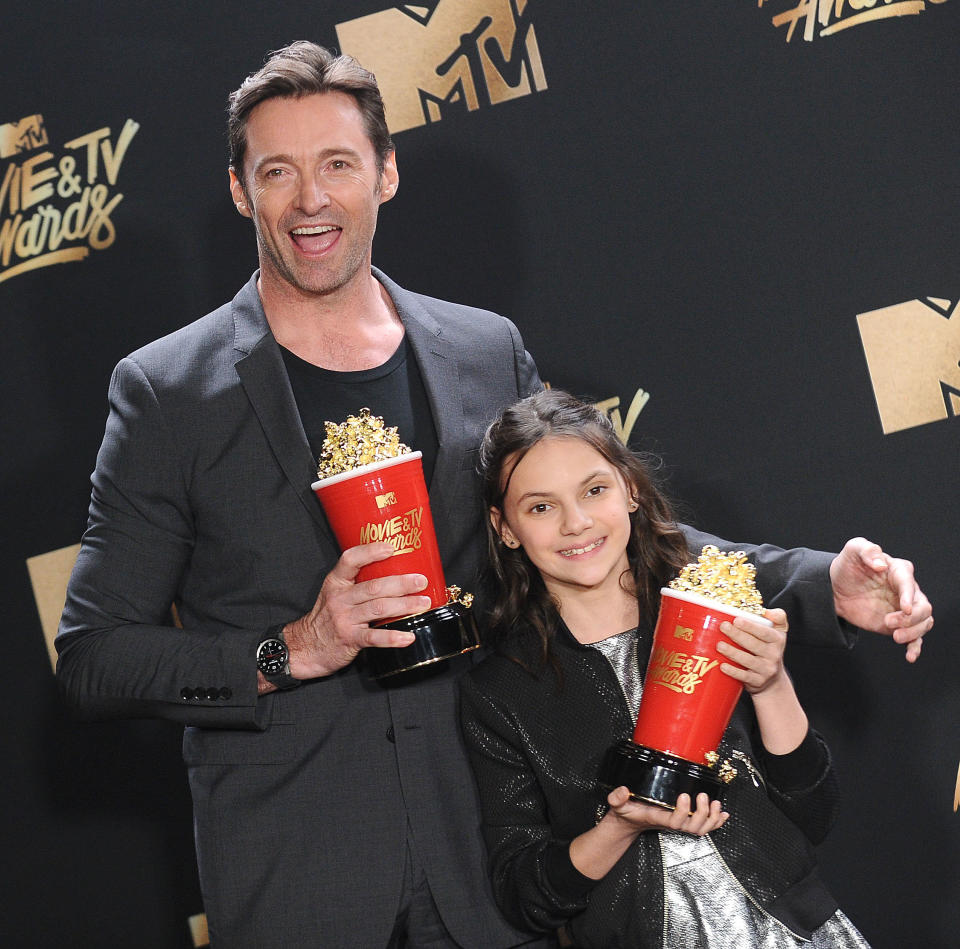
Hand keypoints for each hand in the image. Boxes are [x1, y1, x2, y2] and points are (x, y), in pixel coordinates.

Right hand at [282, 543, 431, 678]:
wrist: (305, 647)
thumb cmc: (327, 617)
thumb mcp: (335, 593)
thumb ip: (357, 583)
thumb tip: (394, 571)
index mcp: (336, 582)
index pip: (351, 560)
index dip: (370, 552)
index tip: (391, 547)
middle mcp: (340, 598)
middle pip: (374, 587)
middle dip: (401, 583)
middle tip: (421, 581)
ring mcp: (345, 619)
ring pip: (379, 608)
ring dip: (405, 605)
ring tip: (423, 603)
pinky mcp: (350, 639)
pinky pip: (374, 637)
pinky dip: (393, 637)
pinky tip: (409, 636)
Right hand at [605, 787, 727, 835]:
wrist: (630, 822)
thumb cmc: (626, 813)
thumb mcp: (618, 804)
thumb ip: (617, 798)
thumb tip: (623, 791)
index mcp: (658, 818)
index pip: (674, 822)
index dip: (684, 812)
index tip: (685, 796)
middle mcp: (671, 823)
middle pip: (693, 827)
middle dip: (702, 814)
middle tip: (703, 797)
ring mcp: (679, 824)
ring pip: (701, 829)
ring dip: (712, 818)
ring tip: (716, 804)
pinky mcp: (683, 821)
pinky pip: (704, 826)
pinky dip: (716, 822)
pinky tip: (723, 814)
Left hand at [716, 608, 788, 694]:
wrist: (773, 680)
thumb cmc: (770, 650)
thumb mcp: (779, 633)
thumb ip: (778, 618)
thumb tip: (768, 612)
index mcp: (777, 640)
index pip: (765, 632)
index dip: (751, 626)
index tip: (736, 620)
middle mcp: (774, 655)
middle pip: (754, 644)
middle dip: (737, 635)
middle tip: (723, 627)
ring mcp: (766, 669)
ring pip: (748, 660)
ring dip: (732, 652)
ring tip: (719, 645)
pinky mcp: (758, 681)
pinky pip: (744, 676)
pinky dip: (733, 671)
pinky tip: (722, 665)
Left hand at [830, 537, 932, 661]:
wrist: (834, 588)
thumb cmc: (848, 566)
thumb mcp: (853, 550)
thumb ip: (867, 550)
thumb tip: (881, 564)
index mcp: (899, 571)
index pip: (909, 583)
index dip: (909, 596)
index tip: (904, 608)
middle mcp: (907, 590)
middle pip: (924, 606)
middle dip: (911, 618)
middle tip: (889, 623)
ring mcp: (904, 609)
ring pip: (924, 622)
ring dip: (914, 632)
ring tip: (895, 637)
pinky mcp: (898, 624)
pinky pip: (914, 636)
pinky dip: (915, 646)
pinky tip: (910, 656)